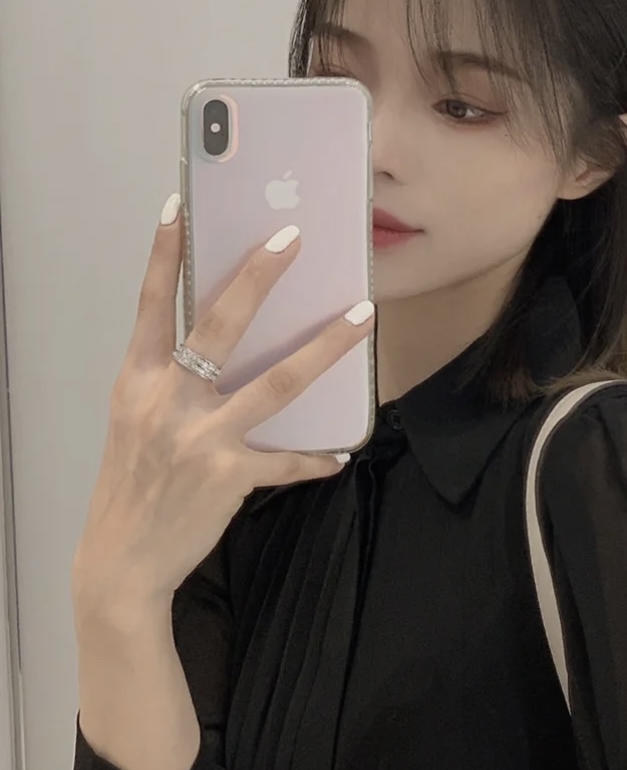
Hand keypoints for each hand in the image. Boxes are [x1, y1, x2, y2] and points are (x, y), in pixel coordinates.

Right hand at [72, 193, 373, 615]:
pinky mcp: (230, 475)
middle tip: (292, 238)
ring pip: (276, 380)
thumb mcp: (136, 424)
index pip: (151, 306)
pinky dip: (316, 457)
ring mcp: (199, 438)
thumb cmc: (132, 487)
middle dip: (258, 276)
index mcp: (137, 382)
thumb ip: (169, 384)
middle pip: (219, 325)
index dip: (164, 256)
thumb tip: (218, 353)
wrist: (121, 561)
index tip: (179, 208)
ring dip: (324, 346)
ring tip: (361, 316)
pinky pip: (287, 459)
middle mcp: (166, 402)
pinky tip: (340, 453)